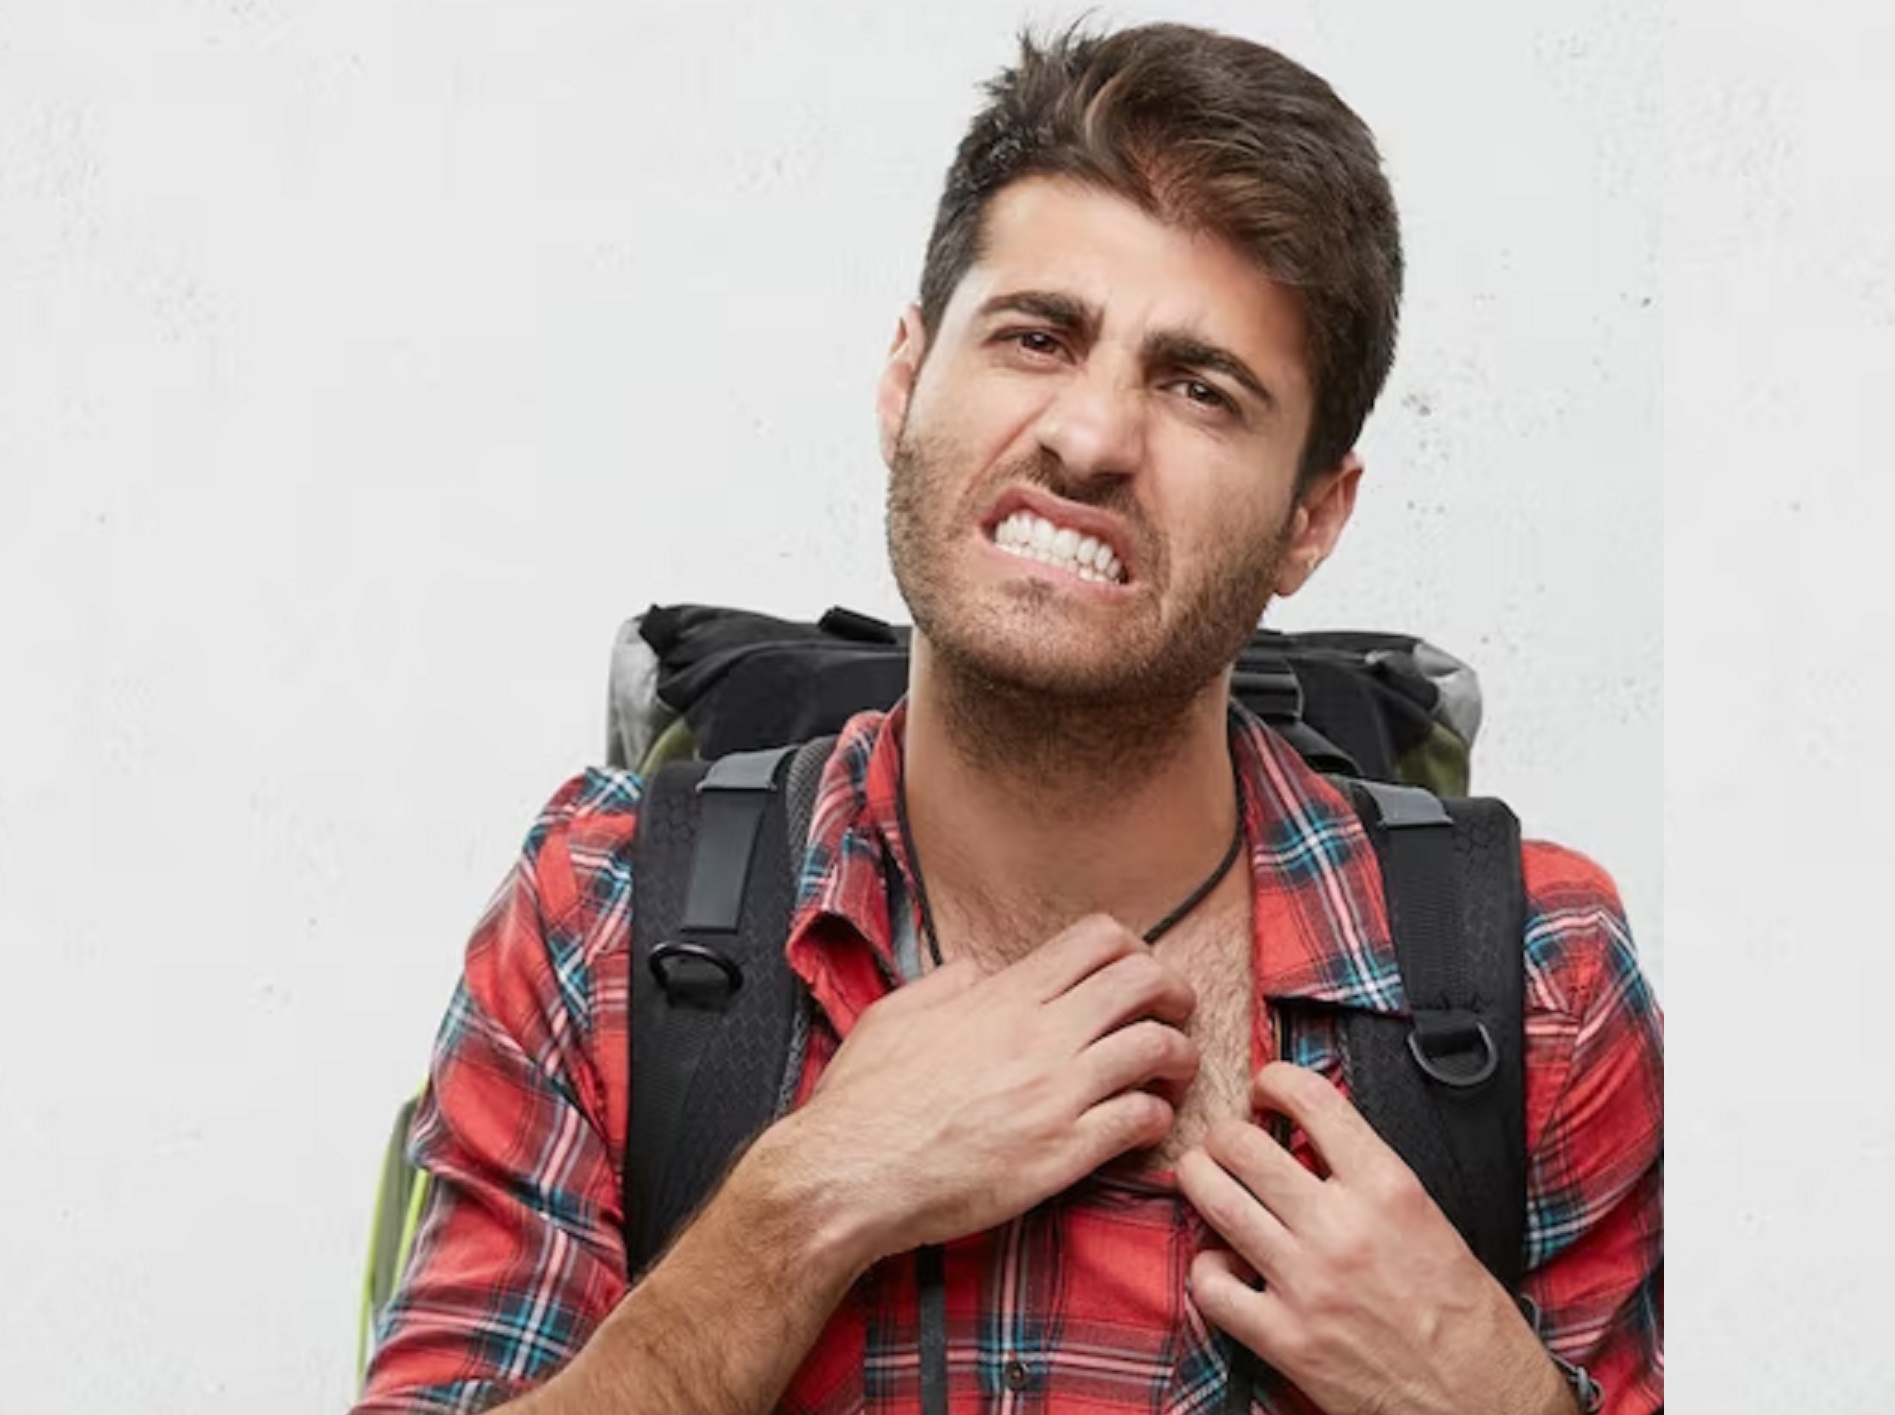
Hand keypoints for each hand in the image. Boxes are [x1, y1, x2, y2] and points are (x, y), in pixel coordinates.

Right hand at [779, 914, 1198, 1264]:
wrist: (848, 1173)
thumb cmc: (862, 1101)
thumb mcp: (894, 1015)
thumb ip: (943, 983)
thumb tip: (976, 970)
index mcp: (1001, 996)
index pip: (1097, 939)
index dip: (1134, 949)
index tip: (1137, 974)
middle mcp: (1038, 1034)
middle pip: (1143, 981)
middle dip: (1175, 992)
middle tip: (1176, 1014)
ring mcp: (1055, 1093)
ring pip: (1157, 1048)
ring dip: (1180, 1057)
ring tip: (1174, 1073)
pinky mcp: (1062, 1153)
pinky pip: (1141, 1120)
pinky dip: (1158, 1119)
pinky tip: (1146, 1124)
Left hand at [1178, 1062, 1572, 1414]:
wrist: (1484, 1404)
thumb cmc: (1467, 1318)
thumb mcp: (1429, 1219)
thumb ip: (1368, 1175)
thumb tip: (1311, 1139)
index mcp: (1389, 1189)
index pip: (1312, 1100)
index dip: (1275, 1080)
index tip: (1267, 1090)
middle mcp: (1342, 1229)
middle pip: (1240, 1145)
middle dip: (1224, 1135)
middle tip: (1228, 1145)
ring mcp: (1306, 1284)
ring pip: (1213, 1201)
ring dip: (1200, 1182)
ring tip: (1207, 1182)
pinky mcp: (1283, 1339)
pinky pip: (1209, 1284)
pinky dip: (1206, 1268)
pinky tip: (1224, 1265)